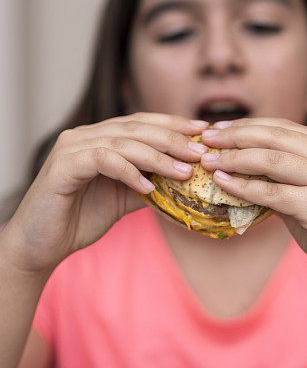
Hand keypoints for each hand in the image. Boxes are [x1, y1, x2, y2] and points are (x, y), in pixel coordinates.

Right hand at [2, 113, 207, 274]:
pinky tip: (149, 187)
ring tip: (184, 172)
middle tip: (200, 151)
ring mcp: (71, 148)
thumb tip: (186, 180)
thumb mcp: (124, 199)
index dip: (173, 124)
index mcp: (98, 138)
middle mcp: (84, 136)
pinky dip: (129, 172)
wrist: (42, 245)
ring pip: (122, 142)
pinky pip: (103, 161)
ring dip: (157, 157)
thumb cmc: (80, 219)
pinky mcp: (63, 166)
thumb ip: (149, 184)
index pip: (141, 122)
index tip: (203, 130)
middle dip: (172, 138)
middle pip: (136, 128)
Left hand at [200, 118, 306, 300]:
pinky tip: (222, 182)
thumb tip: (241, 169)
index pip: (284, 128)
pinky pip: (271, 192)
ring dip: (234, 158)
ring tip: (208, 160)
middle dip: (236, 136)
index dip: (249, 125)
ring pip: (271, 160)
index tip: (219, 129)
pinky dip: (242, 186)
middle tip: (206, 139)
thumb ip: (284, 180)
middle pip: (275, 137)